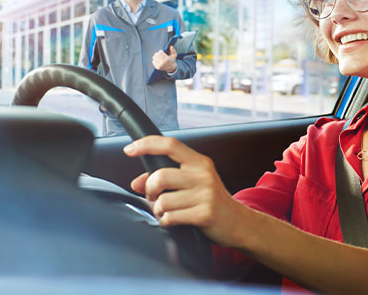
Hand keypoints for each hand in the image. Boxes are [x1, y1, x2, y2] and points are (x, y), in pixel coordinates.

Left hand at [125, 136, 246, 246]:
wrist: (238, 222)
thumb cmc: (212, 201)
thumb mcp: (192, 183)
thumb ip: (165, 178)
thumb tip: (136, 182)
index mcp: (199, 162)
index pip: (170, 145)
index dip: (147, 144)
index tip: (129, 149)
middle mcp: (203, 175)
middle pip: (160, 176)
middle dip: (149, 189)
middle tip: (153, 196)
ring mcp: (205, 194)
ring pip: (162, 201)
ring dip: (158, 210)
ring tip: (167, 211)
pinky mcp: (204, 214)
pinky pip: (170, 217)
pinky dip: (166, 222)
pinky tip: (174, 221)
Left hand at [152, 46, 176, 72]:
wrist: (171, 68)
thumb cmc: (172, 60)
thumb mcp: (174, 55)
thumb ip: (173, 50)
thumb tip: (171, 46)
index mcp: (167, 59)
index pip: (160, 52)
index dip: (161, 51)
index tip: (162, 52)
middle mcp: (163, 63)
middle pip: (156, 55)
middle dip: (158, 53)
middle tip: (159, 54)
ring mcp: (160, 66)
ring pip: (154, 58)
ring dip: (156, 56)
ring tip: (158, 57)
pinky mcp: (158, 68)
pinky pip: (153, 61)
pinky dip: (154, 60)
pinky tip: (157, 60)